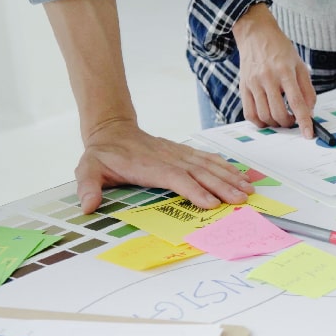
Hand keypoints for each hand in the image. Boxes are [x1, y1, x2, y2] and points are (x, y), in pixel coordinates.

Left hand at [75, 119, 254, 213]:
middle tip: (240, 199)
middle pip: (200, 172)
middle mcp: (169, 158)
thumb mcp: (88, 168)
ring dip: (229, 177)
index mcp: (149, 165)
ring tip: (247, 189)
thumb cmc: (102, 155)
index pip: (176, 177)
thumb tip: (88, 205)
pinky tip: (239, 174)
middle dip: (222, 186)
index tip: (211, 202)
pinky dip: (225, 167)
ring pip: (208, 165)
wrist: (112, 131)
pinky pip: (208, 159)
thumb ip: (88, 186)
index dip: (194, 189)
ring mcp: (179, 153)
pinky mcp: (184, 152)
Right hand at [232, 4, 316, 137]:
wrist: (256, 34)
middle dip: (288, 123)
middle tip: (293, 120)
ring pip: (264, 116)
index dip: (304, 121)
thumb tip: (309, 113)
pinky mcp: (243, 86)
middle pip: (278, 113)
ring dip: (275, 123)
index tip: (308, 134)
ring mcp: (253, 83)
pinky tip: (267, 118)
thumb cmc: (280, 50)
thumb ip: (307, 90)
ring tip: (281, 118)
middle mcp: (268, 77)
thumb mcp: (300, 65)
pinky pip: (249, 113)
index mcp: (285, 71)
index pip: (296, 102)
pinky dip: (259, 122)